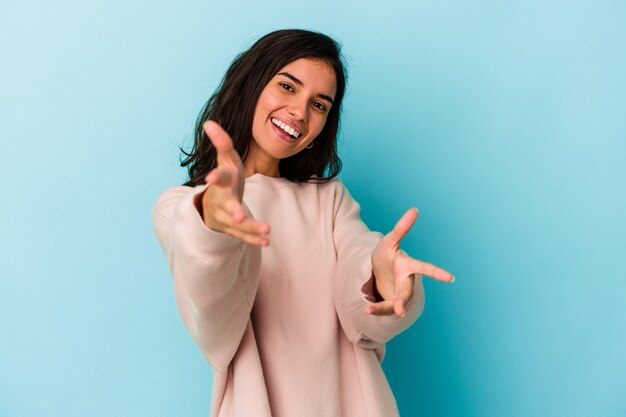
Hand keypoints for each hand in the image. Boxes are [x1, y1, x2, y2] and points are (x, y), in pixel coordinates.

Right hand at [199, 121, 269, 245]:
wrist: (213, 204)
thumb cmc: (225, 177)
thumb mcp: (225, 159)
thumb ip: (221, 142)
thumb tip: (209, 123)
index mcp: (222, 182)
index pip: (218, 178)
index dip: (215, 177)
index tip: (210, 178)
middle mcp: (222, 201)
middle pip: (227, 207)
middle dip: (233, 211)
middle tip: (239, 217)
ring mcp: (226, 217)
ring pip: (238, 225)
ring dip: (251, 227)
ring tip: (267, 230)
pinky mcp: (234, 229)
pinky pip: (244, 236)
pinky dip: (255, 239)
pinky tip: (266, 241)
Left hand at [367, 208, 452, 315]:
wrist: (378, 271)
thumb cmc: (387, 254)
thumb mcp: (389, 241)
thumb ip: (401, 228)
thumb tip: (414, 209)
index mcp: (408, 266)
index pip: (424, 268)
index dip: (437, 273)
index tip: (451, 278)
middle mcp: (406, 281)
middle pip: (406, 292)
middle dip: (402, 301)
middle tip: (399, 310)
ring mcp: (399, 293)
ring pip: (394, 303)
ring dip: (383, 308)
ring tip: (369, 310)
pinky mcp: (391, 302)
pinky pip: (385, 308)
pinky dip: (376, 310)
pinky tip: (367, 310)